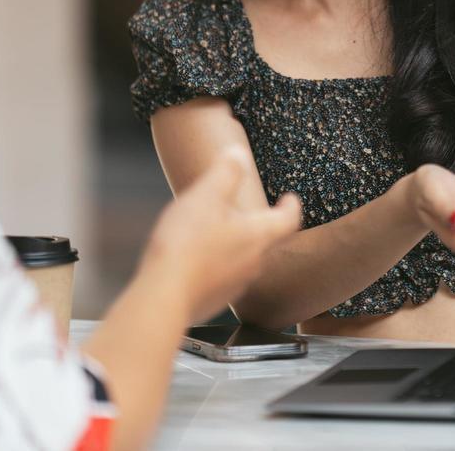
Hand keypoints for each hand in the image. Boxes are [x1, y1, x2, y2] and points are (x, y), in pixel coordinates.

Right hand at [142, 148, 301, 323]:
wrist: (162, 296)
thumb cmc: (187, 244)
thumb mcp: (207, 196)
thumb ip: (226, 172)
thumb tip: (239, 153)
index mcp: (259, 235)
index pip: (289, 220)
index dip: (291, 206)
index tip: (290, 198)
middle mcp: (254, 263)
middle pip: (266, 240)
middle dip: (258, 224)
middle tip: (248, 212)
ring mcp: (235, 285)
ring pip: (244, 260)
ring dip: (235, 245)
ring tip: (217, 232)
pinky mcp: (214, 301)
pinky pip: (222, 279)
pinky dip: (215, 265)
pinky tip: (195, 260)